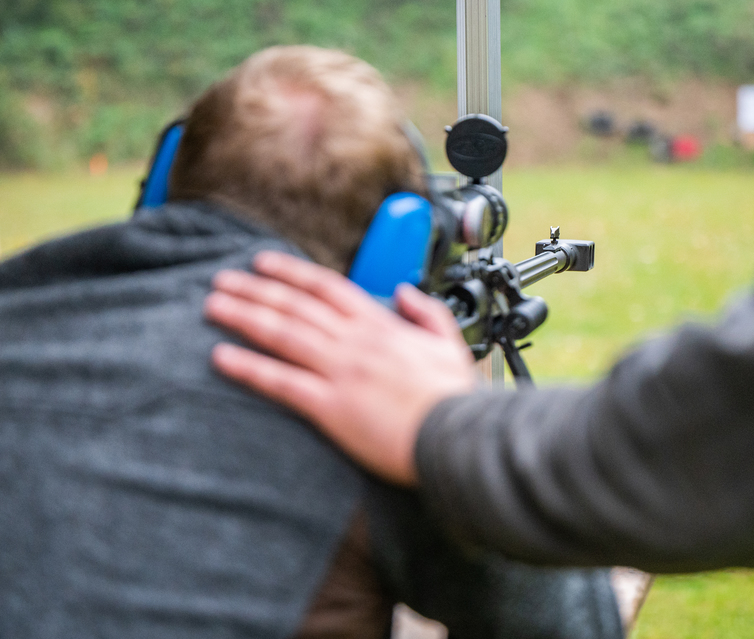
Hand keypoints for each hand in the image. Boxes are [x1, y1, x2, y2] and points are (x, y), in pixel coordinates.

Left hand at [203, 251, 477, 485]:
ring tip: (213, 306)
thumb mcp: (450, 342)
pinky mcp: (331, 406)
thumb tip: (405, 291)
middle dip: (254, 289)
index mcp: (382, 325)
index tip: (264, 263)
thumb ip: (426, 312)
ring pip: (282, 334)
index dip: (292, 272)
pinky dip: (249, 368)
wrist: (456, 436)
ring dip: (244, 317)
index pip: (328, 287)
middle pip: (295, 306)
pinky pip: (281, 382)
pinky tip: (221, 358)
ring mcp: (340, 372)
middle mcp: (355, 342)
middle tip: (221, 280)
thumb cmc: (454, 397)